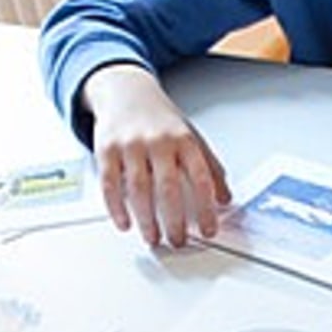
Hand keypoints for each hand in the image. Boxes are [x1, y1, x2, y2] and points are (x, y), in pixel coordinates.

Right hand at [83, 63, 230, 246]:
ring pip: (138, 188)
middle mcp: (158, 141)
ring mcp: (130, 145)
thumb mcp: (191, 136)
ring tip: (153, 237)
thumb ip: (210, 166)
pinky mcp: (106, 149)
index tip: (208, 229)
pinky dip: (116, 208)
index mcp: (184, 140)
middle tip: (178, 240)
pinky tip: (124, 223)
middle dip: (174, 220)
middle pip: (168, 187)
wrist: (126, 91)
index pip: (200, 178)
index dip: (206, 207)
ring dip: (146, 219)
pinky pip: (110, 184)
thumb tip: (225, 198)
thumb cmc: (159, 119)